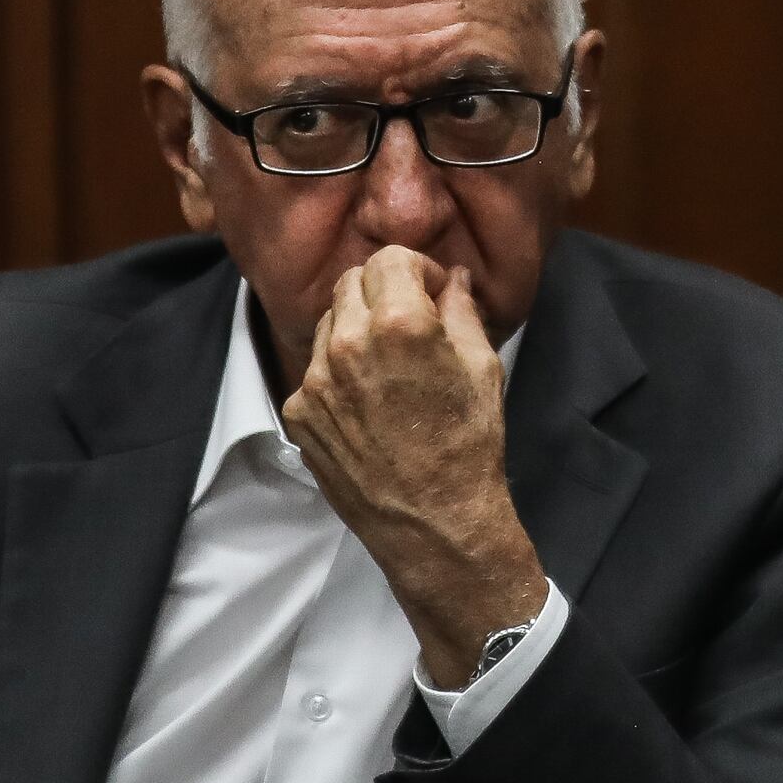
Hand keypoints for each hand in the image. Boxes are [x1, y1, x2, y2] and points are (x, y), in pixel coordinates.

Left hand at [280, 245, 545, 685]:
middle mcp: (348, 343)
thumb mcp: (482, 369)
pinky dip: (338, 374)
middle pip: (352, 282)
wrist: (434, 523)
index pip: (391, 259)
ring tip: (388, 367)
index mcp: (399, 323)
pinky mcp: (299, 413)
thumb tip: (451, 279)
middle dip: (382, 291)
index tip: (431, 293)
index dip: (417, 270)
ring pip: (329, 323)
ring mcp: (316, 380)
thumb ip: (462, 311)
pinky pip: (315, 371)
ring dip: (356, 328)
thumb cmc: (469, 446)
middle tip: (409, 324)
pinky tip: (368, 404)